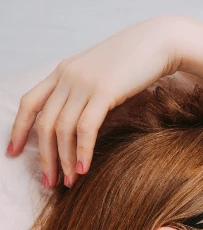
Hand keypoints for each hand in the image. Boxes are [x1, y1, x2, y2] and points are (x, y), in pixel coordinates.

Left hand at [6, 16, 188, 187]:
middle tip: (49, 183)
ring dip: (63, 160)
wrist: (157, 43)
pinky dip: (82, 150)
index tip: (13, 152)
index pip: (30, 103)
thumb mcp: (102, 76)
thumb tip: (84, 122)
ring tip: (68, 183)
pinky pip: (85, 127)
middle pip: (45, 122)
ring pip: (63, 128)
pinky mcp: (103, 92)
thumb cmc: (134, 64)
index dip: (18, 129)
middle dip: (44, 157)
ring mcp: (83, 83)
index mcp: (62, 73)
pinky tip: (84, 169)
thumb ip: (88, 93)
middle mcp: (67, 77)